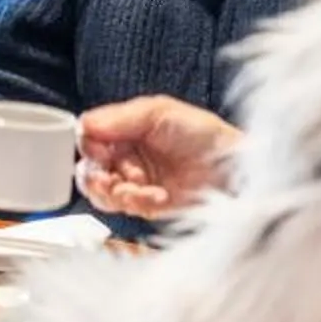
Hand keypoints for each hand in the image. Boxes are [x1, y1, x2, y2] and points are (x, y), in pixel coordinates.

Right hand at [74, 96, 239, 218]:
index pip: (89, 138)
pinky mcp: (146, 205)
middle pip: (88, 168)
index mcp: (125, 129)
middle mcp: (127, 156)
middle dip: (97, 175)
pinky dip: (136, 203)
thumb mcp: (160, 112)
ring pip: (100, 193)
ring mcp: (135, 182)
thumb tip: (83, 124)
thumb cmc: (207, 135)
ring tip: (138, 187)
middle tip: (111, 177)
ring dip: (114, 192)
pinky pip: (124, 209)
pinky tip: (157, 196)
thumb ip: (119, 117)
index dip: (90, 146)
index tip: (102, 151)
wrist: (237, 170)